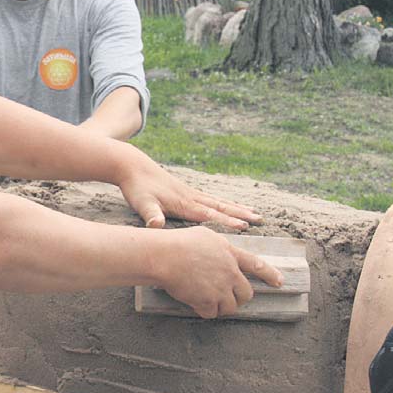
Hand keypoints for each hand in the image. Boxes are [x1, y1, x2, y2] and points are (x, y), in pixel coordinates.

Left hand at [116, 150, 258, 229]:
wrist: (131, 165)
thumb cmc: (136, 188)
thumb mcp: (141, 203)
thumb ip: (150, 215)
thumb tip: (156, 226)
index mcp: (183, 203)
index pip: (209, 214)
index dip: (227, 221)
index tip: (245, 226)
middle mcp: (190, 197)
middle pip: (220, 206)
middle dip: (240, 213)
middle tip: (260, 219)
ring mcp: (189, 193)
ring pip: (218, 202)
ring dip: (236, 208)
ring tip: (253, 213)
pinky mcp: (184, 191)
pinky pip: (209, 199)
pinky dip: (223, 204)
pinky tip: (228, 206)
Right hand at [154, 226, 283, 318]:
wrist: (164, 256)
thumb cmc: (177, 242)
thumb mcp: (204, 235)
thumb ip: (218, 246)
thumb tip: (221, 252)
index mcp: (229, 253)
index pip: (256, 265)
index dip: (270, 274)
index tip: (279, 282)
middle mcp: (229, 272)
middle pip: (245, 293)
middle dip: (238, 297)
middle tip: (227, 297)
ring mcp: (220, 288)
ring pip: (230, 306)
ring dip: (219, 306)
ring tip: (205, 299)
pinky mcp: (207, 301)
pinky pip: (211, 313)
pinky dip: (204, 310)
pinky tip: (195, 303)